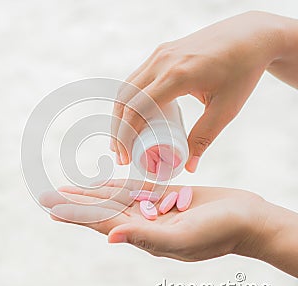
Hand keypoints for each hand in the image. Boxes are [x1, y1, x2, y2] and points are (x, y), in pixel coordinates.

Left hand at [39, 180, 269, 261]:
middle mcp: (144, 223)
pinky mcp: (165, 197)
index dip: (75, 214)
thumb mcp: (183, 238)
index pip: (101, 222)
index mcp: (143, 235)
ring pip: (115, 199)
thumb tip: (111, 238)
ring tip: (70, 188)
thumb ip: (146, 237)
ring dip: (92, 194)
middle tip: (49, 194)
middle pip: (101, 210)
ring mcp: (154, 210)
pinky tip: (102, 183)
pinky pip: (135, 191)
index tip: (50, 206)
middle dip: (75, 203)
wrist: (247, 220)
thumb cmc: (219, 232)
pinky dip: (117, 186)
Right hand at [111, 11, 294, 171]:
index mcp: (177, 75)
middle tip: (121, 154)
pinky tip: (134, 115)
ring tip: (123, 139)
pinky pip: (136, 78)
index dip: (126, 135)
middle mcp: (162, 61)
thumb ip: (204, 137)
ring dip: (121, 114)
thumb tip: (190, 167)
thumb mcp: (226, 109)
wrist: (250, 36)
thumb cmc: (242, 71)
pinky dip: (130, 99)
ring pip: (127, 87)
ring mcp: (159, 54)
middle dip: (118, 129)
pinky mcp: (161, 52)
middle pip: (125, 99)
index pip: (138, 108)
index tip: (127, 157)